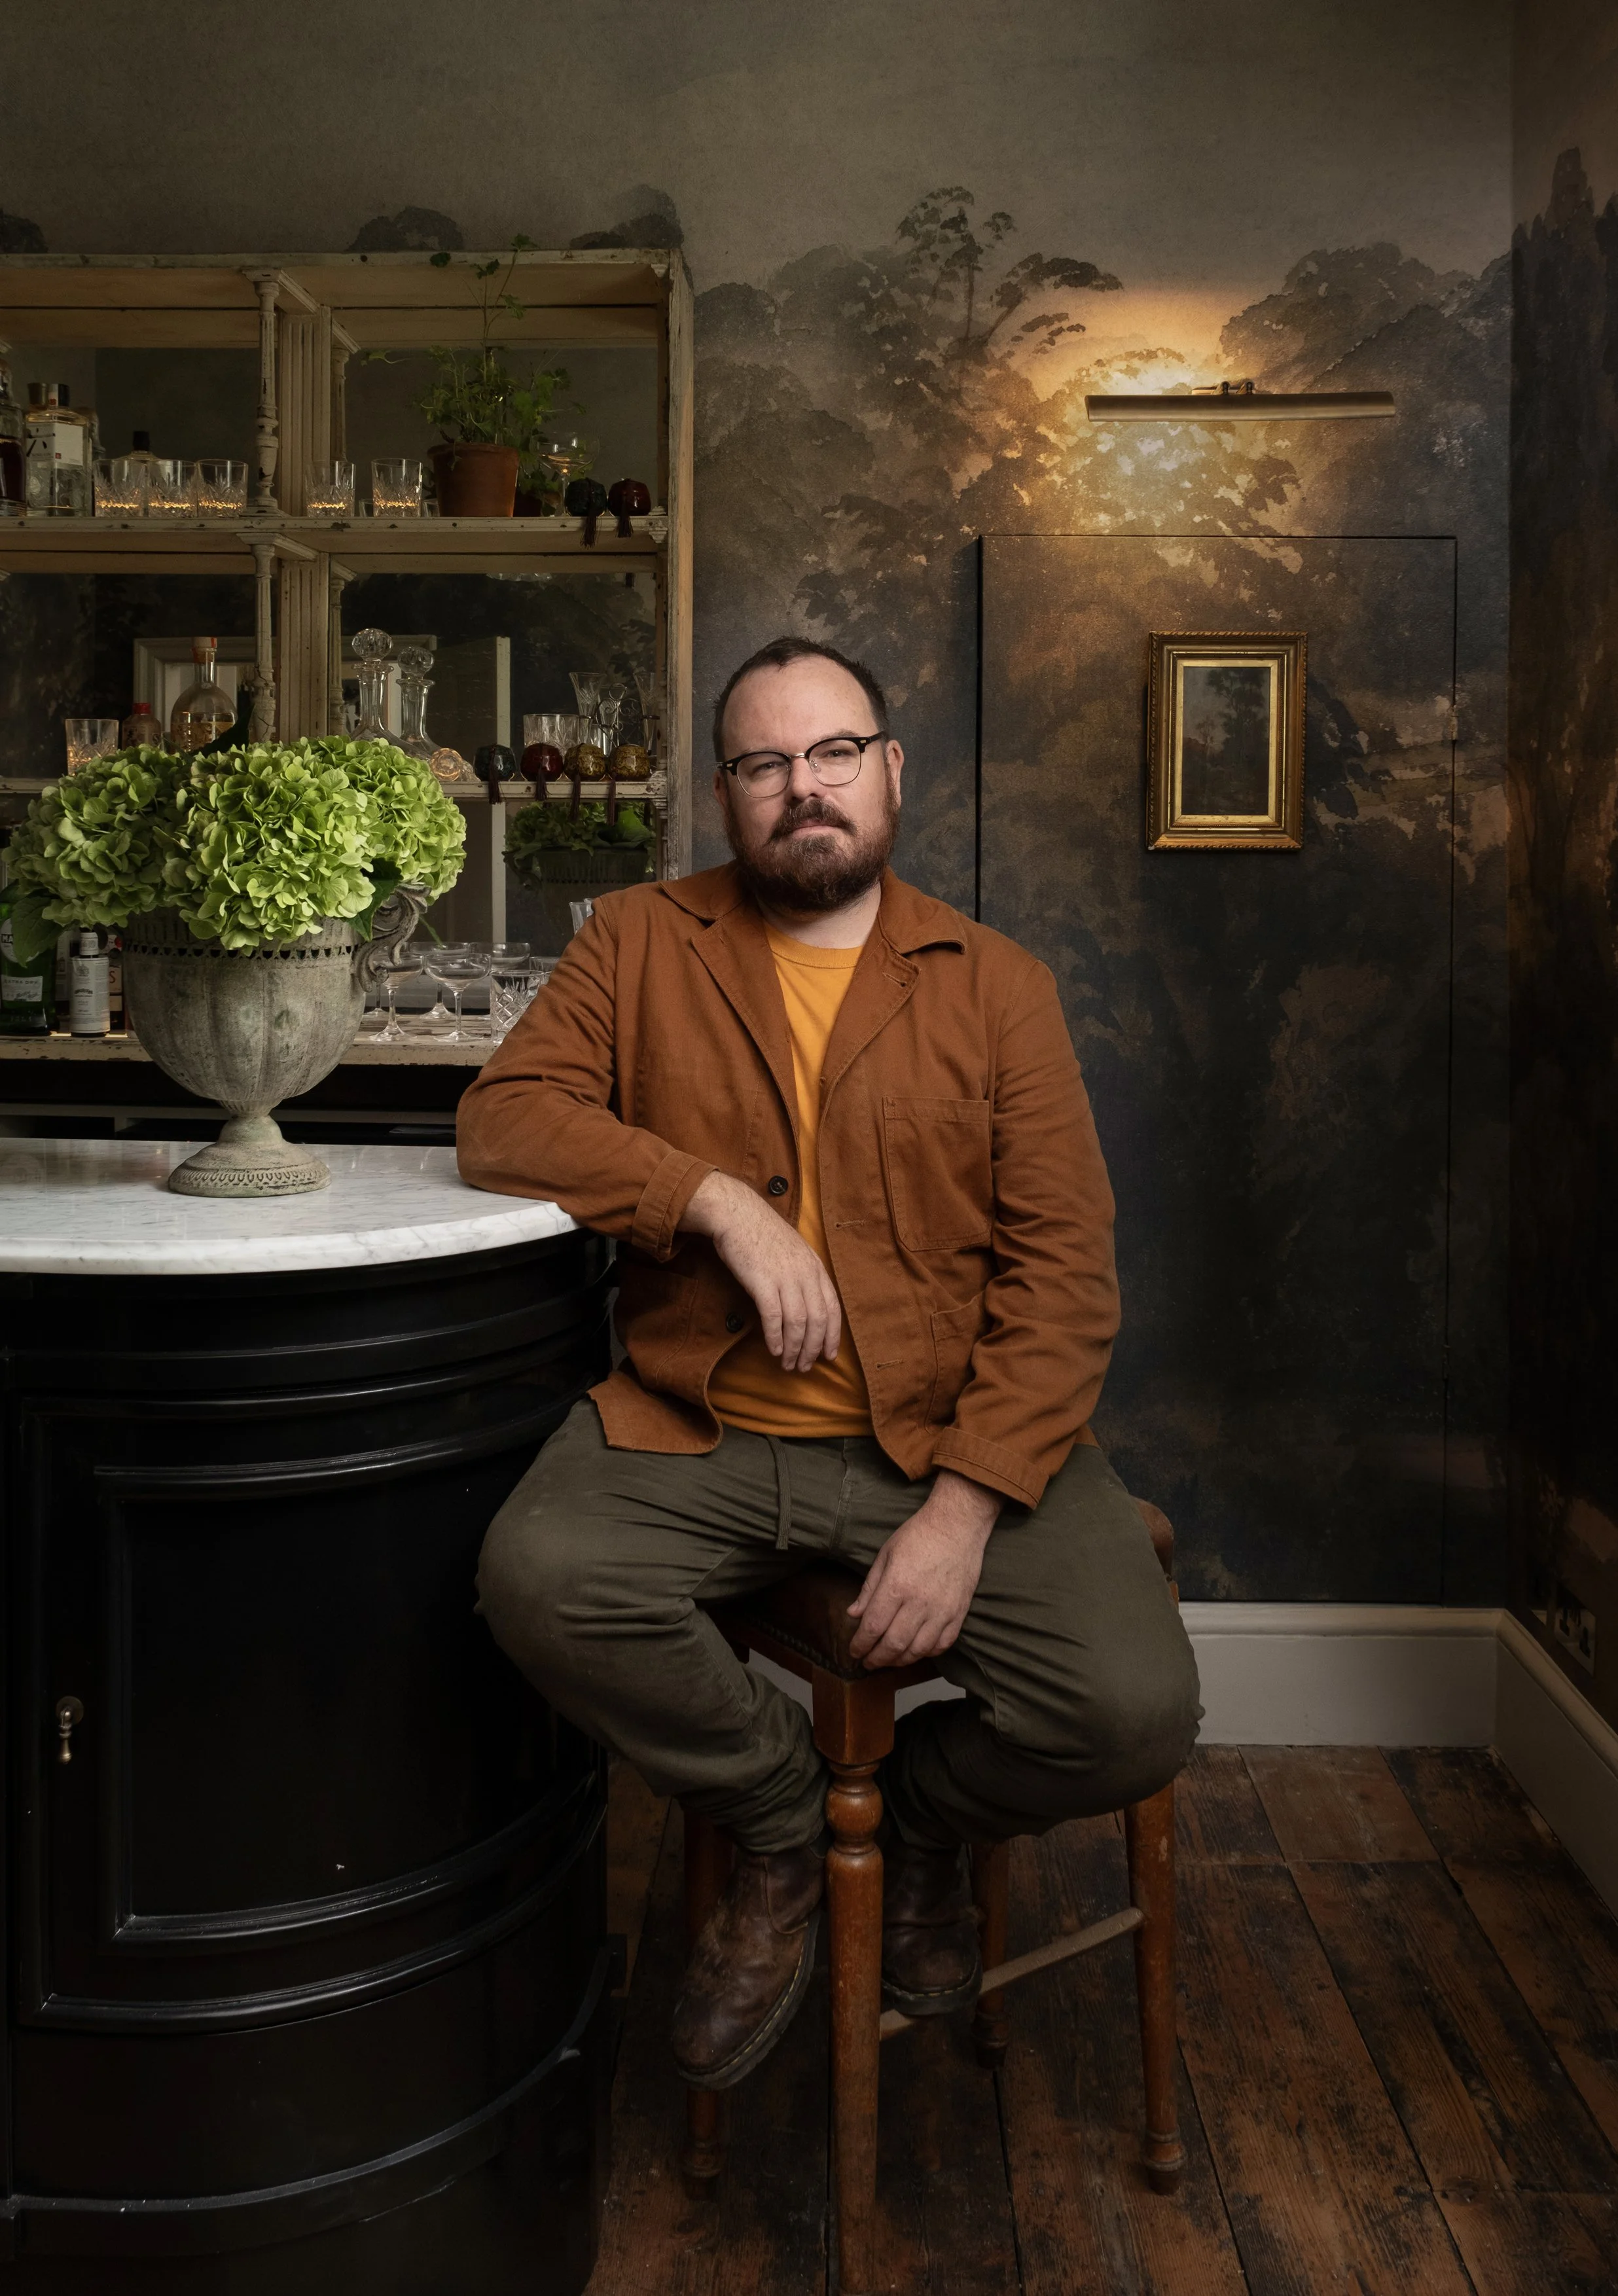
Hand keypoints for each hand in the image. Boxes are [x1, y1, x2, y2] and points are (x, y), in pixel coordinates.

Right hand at [681, 1170, 842, 1373]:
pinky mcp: (762, 1282)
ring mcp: (785, 1277)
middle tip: (804, 1367)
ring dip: (793, 1349)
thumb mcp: (794, 1251)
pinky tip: (774, 1350)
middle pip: (816, 1321)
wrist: (737, 1214)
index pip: (833, 1308)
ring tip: (788, 1364)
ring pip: (797, 1323)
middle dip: (812, 1349)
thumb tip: (806, 1305)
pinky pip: (773, 1317)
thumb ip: (804, 1275)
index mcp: (816, 1267)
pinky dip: (775, 1337)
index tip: (828, 1355)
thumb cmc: (762, 1234)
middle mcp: (805, 1274)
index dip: (832, 1335)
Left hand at [847, 1471, 1002, 1667]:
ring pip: (918, 1650)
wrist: (957, 1525)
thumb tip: (854, 1614)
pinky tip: (916, 1651)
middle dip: (877, 1658)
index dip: (861, 1645)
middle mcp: (919, 1602)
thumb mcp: (885, 1555)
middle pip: (893, 1644)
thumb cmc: (918, 1535)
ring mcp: (942, 1609)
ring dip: (900, 1660)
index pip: (873, 1627)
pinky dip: (928, 1653)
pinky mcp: (959, 1612)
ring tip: (889, 1660)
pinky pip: (943, 1644)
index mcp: (896, 1586)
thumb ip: (869, 1588)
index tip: (854, 1651)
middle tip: (868, 1662)